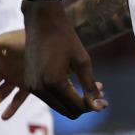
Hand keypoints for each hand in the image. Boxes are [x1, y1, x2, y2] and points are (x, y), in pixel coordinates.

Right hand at [22, 0, 106, 118]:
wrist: (43, 23)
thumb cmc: (66, 39)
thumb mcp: (83, 61)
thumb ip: (90, 85)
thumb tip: (99, 108)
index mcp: (54, 83)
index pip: (76, 106)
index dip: (92, 105)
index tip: (105, 98)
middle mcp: (39, 89)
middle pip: (67, 111)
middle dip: (84, 105)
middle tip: (99, 92)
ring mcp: (32, 88)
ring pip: (58, 106)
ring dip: (74, 100)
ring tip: (92, 86)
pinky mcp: (29, 84)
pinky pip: (50, 97)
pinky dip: (63, 94)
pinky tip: (75, 82)